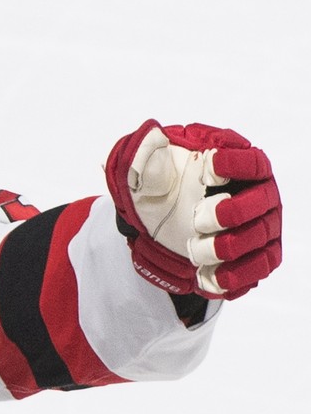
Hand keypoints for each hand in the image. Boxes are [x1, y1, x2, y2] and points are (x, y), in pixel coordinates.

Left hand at [105, 120, 281, 299]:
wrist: (163, 223)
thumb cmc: (167, 189)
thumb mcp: (151, 170)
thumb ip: (150, 152)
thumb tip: (150, 134)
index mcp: (241, 168)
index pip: (252, 162)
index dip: (237, 164)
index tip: (210, 166)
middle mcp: (260, 196)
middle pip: (263, 202)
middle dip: (235, 212)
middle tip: (199, 219)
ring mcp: (262, 227)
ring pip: (262, 239)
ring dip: (231, 248)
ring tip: (197, 253)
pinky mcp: (258, 256)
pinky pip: (258, 269)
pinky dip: (237, 277)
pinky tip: (210, 278)